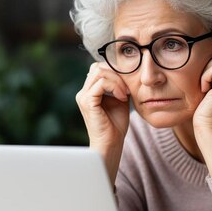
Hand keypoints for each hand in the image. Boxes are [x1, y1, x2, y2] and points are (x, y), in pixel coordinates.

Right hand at [75, 62, 130, 183]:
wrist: (111, 144)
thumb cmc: (116, 125)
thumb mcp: (119, 100)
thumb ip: (119, 85)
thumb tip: (126, 71)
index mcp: (89, 91)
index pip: (99, 68)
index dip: (115, 71)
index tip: (128, 84)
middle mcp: (83, 92)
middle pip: (98, 67)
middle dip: (117, 74)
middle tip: (128, 88)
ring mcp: (83, 96)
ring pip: (100, 72)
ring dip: (117, 80)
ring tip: (125, 93)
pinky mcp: (87, 102)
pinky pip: (102, 83)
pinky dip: (115, 87)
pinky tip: (122, 97)